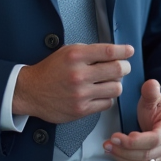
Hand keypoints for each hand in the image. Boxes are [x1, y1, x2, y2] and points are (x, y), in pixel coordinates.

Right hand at [12, 43, 132, 123]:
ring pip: (116, 88)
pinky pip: (107, 103)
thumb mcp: (68, 51)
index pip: (109, 52)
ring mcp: (80, 94)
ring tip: (109, 81)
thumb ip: (90, 51)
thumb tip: (115, 52)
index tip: (129, 51)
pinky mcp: (81, 110)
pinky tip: (100, 93)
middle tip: (122, 67)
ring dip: (116, 84)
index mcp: (76, 56)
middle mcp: (79, 75)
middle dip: (124, 67)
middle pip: (117, 70)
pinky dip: (107, 98)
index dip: (124, 51)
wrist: (31, 91)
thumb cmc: (50, 70)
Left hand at [103, 80, 160, 160]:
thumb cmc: (156, 111)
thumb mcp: (153, 98)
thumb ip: (151, 91)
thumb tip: (151, 84)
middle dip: (124, 150)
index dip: (134, 141)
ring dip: (122, 158)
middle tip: (108, 142)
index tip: (117, 136)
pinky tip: (115, 154)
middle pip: (145, 155)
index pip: (153, 140)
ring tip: (108, 147)